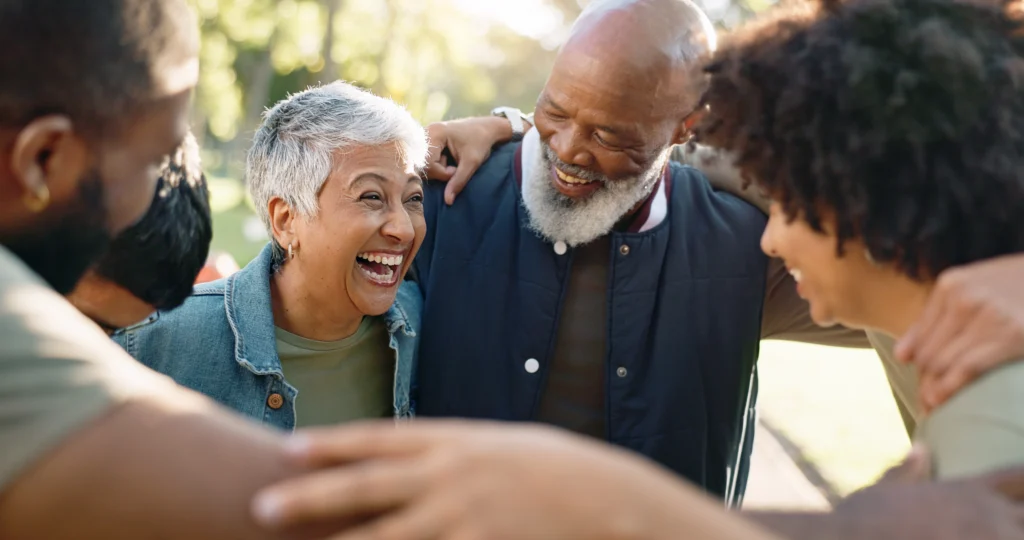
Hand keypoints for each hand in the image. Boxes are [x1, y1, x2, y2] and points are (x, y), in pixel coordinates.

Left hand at [251, 420, 777, 539]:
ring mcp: (461, 519)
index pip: (380, 438)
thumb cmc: (559, 470)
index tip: (289, 447)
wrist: (610, 503)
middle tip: (260, 506)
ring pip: (383, 536)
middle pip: (365, 487)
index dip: (332, 443)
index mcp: (456, 440)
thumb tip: (414, 456)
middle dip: (310, 497)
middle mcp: (450, 476)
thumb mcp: (504, 446)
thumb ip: (456, 451)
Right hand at [424, 117, 515, 204]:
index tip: (457, 171)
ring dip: (440, 168)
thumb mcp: (472, 163)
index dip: (443, 174)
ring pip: (425, 163)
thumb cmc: (481, 142)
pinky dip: (438, 164)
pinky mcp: (429, 140)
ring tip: (454, 163)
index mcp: (436, 132)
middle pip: (425, 164)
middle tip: (456, 169)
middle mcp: (427, 131)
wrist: (487, 128)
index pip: (429, 164)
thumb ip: (459, 181)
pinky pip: (427, 159)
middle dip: (441, 171)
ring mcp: (427, 135)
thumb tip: (448, 201)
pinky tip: (448, 159)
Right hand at [751, 447, 1023, 539]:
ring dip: (1008, 533)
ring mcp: (984, 539)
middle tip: (1001, 524)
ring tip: (986, 533)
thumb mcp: (885, 489)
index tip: (1016, 493)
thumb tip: (920, 449)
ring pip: (1019, 534)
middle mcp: (985, 513)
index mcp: (967, 488)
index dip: (1023, 482)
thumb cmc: (862, 518)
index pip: (1019, 476)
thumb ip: (907, 471)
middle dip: (1018, 520)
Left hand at [895, 254, 1023, 411]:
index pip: (921, 337)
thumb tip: (902, 356)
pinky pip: (968, 367)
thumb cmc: (1019, 288)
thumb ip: (937, 317)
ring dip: (933, 390)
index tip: (921, 388)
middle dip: (925, 382)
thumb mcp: (975, 288)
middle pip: (929, 352)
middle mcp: (964, 297)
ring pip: (942, 362)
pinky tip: (944, 400)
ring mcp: (987, 314)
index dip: (918, 367)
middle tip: (927, 406)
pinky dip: (950, 387)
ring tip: (935, 409)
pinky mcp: (1010, 333)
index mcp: (951, 285)